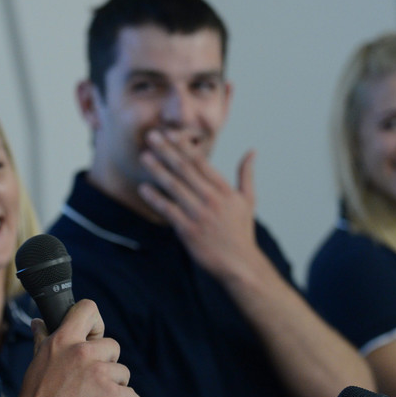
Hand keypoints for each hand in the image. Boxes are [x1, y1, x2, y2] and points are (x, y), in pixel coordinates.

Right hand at [9, 300, 142, 396]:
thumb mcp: (36, 365)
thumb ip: (42, 340)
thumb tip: (39, 322)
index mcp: (61, 341)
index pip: (88, 309)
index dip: (96, 324)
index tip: (94, 337)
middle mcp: (81, 352)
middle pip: (113, 346)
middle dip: (107, 364)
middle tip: (92, 383)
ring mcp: (98, 373)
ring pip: (123, 372)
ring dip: (115, 386)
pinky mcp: (111, 396)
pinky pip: (133, 396)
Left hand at [137, 128, 263, 281]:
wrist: (239, 263)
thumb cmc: (241, 231)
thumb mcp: (248, 200)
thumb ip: (246, 174)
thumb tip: (252, 151)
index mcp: (224, 190)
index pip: (201, 162)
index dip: (184, 146)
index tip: (170, 133)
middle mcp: (211, 199)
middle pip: (185, 169)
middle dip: (166, 151)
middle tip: (152, 136)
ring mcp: (199, 214)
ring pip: (174, 187)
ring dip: (157, 170)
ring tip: (144, 156)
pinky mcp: (188, 230)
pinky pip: (168, 211)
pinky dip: (155, 198)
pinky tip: (144, 188)